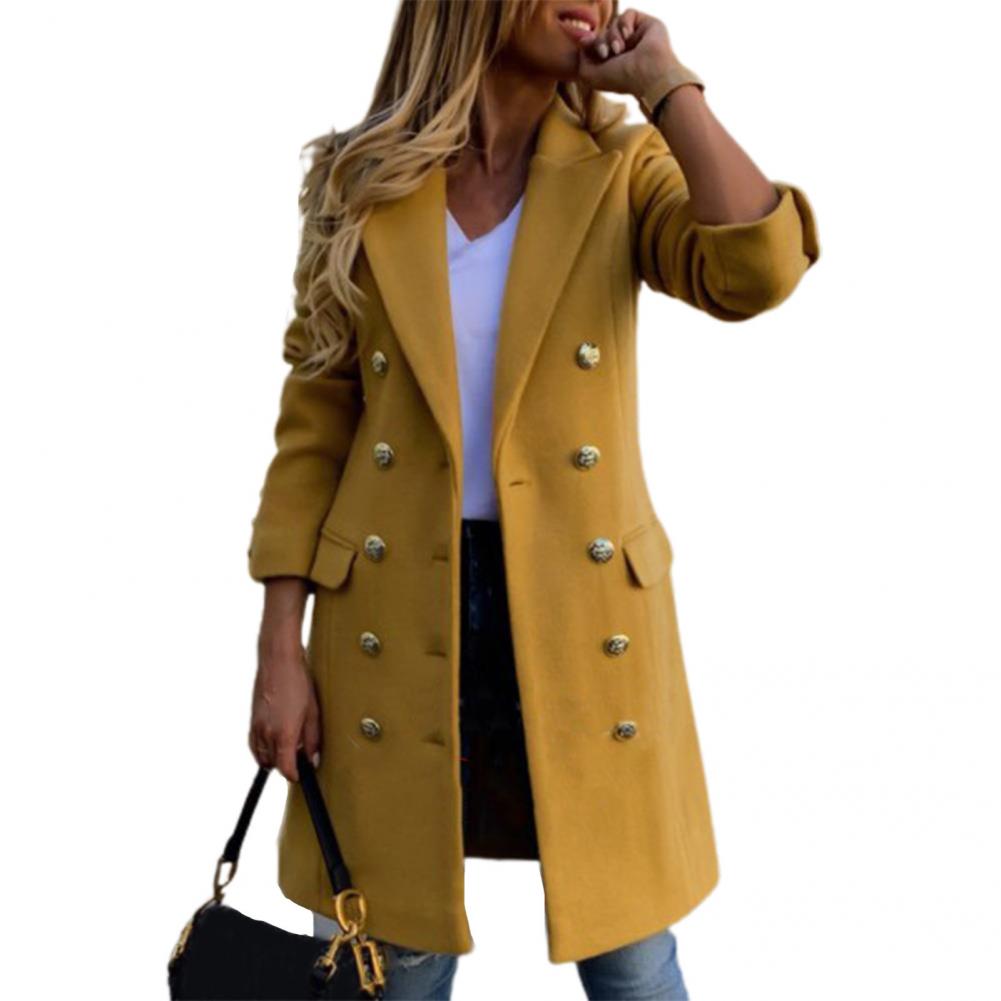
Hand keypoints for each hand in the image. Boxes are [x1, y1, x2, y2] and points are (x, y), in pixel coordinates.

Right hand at [249, 590, 320, 781]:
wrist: (278, 660)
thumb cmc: (298, 682)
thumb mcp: (313, 712)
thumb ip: (313, 739)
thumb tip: (313, 758)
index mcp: (284, 733)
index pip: (285, 768)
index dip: (294, 775)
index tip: (301, 774)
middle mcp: (266, 733)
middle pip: (273, 764)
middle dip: (285, 765)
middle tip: (299, 757)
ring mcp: (256, 726)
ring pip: (261, 756)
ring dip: (273, 757)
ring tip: (288, 749)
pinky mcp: (252, 719)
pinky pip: (254, 744)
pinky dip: (261, 749)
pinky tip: (273, 742)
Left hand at [575, 7, 677, 99]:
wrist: (648, 74)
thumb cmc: (621, 78)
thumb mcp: (590, 76)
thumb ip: (580, 60)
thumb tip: (583, 42)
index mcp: (613, 62)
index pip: (596, 44)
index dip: (589, 42)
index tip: (584, 42)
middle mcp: (625, 50)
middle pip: (603, 33)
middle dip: (600, 41)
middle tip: (605, 54)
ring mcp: (636, 37)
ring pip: (614, 24)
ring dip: (613, 36)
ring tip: (619, 50)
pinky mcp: (646, 24)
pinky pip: (628, 13)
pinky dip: (624, 23)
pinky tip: (628, 36)